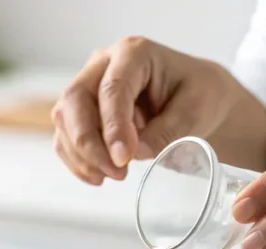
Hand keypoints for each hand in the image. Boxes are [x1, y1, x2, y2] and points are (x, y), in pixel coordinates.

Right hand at [52, 36, 265, 184]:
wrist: (197, 99)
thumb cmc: (200, 95)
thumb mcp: (196, 111)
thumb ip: (167, 130)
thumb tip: (135, 153)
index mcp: (134, 53)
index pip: (112, 88)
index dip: (113, 126)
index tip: (123, 159)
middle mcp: (104, 64)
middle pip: (76, 100)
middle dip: (89, 143)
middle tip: (117, 173)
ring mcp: (89, 86)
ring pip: (65, 119)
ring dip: (82, 154)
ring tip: (114, 177)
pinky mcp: (83, 111)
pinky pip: (66, 136)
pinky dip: (77, 160)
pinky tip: (98, 176)